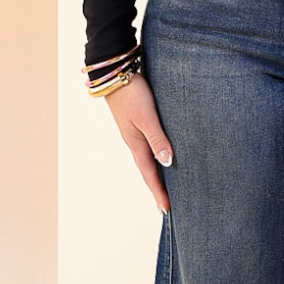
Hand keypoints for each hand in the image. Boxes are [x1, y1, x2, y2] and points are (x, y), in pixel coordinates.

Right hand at [103, 72, 173, 211]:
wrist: (115, 74)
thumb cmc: (132, 94)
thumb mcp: (147, 117)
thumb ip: (158, 139)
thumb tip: (168, 163)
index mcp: (136, 145)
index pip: (150, 175)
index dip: (159, 192)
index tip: (167, 209)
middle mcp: (135, 143)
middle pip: (148, 172)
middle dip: (157, 189)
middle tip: (166, 206)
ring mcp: (135, 134)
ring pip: (148, 161)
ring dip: (156, 175)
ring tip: (165, 188)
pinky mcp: (137, 124)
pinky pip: (149, 148)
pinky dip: (156, 159)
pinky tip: (161, 158)